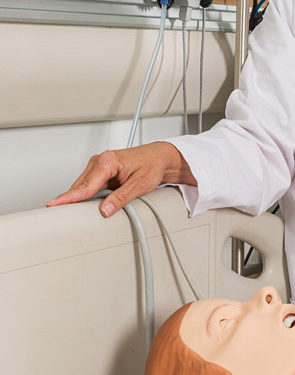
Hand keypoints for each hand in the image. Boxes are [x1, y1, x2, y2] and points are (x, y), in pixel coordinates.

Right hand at [46, 142, 193, 217]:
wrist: (160, 157)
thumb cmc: (153, 165)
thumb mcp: (141, 184)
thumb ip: (122, 197)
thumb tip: (105, 210)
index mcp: (107, 161)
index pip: (85, 185)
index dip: (69, 198)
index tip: (54, 204)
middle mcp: (100, 162)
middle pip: (80, 188)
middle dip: (77, 202)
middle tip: (72, 217)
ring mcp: (99, 167)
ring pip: (83, 188)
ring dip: (85, 199)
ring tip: (96, 208)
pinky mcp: (101, 172)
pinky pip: (89, 187)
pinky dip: (91, 196)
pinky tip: (99, 202)